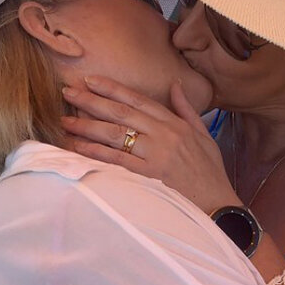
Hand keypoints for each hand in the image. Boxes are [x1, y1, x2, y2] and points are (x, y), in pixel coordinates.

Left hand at [61, 76, 240, 213]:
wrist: (218, 204)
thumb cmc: (210, 172)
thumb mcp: (203, 135)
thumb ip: (186, 109)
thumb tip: (175, 85)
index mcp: (175, 124)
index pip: (138, 100)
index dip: (113, 88)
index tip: (91, 80)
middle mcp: (163, 135)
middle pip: (121, 113)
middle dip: (92, 101)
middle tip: (68, 92)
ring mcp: (155, 156)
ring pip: (115, 134)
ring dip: (87, 126)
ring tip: (66, 121)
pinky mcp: (149, 177)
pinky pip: (117, 161)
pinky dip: (96, 153)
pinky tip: (78, 147)